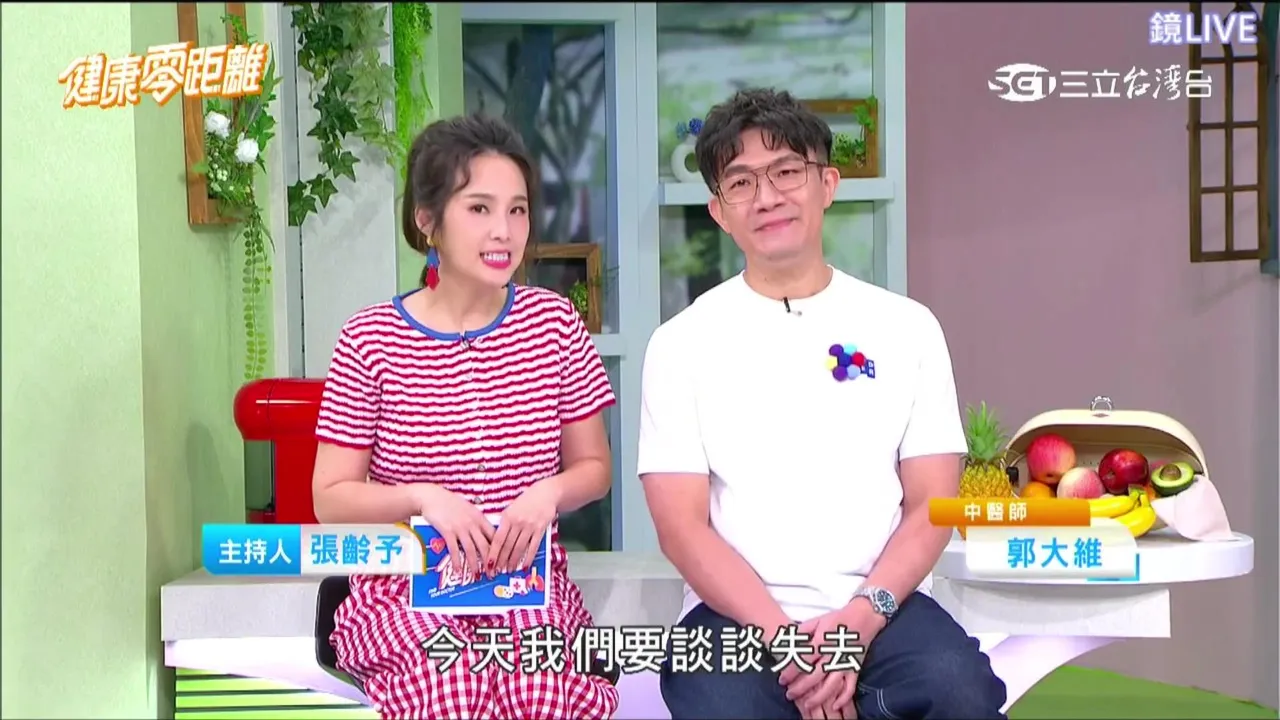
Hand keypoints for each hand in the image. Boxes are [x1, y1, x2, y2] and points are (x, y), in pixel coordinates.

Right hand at [415, 484, 493, 576]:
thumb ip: (477, 520)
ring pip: (471, 550)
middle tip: (492, 574)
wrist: (432, 497)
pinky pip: (454, 550)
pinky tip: (458, 571)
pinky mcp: (448, 531)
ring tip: (477, 576)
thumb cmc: (450, 502)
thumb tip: (485, 533)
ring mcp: (460, 528)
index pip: (495, 536)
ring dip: (474, 565)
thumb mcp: (468, 508)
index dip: (500, 550)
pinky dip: (457, 562)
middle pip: (485, 546)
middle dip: (490, 562)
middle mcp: (472, 523)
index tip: (502, 561)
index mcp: (480, 517)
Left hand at [487, 480, 558, 575]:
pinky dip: (528, 558)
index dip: (493, 553)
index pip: (497, 539)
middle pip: (507, 546)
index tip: (489, 564)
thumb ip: (504, 523)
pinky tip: (525, 566)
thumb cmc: (526, 501)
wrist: (546, 493)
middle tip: (497, 572)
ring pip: (519, 548)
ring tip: (509, 570)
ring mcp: (529, 526)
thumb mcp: (511, 509)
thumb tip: (495, 541)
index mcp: (507, 517)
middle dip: (501, 561)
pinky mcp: (540, 529)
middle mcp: (517, 522)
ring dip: (513, 561)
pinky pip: (533, 547)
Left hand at [780, 601, 883, 716]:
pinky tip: (834, 705)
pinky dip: (844, 698)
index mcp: (821, 642)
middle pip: (814, 676)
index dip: (790, 671)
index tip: (782, 679)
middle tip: (789, 695)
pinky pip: (850, 686)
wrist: (864, 615)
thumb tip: (788, 641)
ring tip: (807, 705)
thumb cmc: (838, 618)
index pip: (802, 660)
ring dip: (818, 697)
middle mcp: (832, 655)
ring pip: (831, 685)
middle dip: (800, 688)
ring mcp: (845, 663)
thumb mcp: (817, 620)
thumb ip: (802, 631)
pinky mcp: (855, 668)